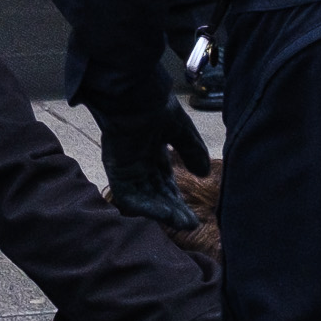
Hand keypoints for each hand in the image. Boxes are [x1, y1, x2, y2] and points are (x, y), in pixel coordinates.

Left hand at [98, 90, 215, 237]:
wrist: (135, 96)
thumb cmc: (156, 106)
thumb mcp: (181, 132)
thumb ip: (192, 152)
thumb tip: (203, 173)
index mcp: (151, 150)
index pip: (164, 181)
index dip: (177, 198)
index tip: (193, 214)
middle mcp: (138, 162)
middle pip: (156, 193)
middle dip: (173, 209)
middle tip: (190, 224)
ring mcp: (127, 167)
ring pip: (145, 197)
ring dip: (163, 211)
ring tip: (182, 222)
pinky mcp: (117, 171)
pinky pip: (130, 196)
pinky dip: (147, 206)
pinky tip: (165, 213)